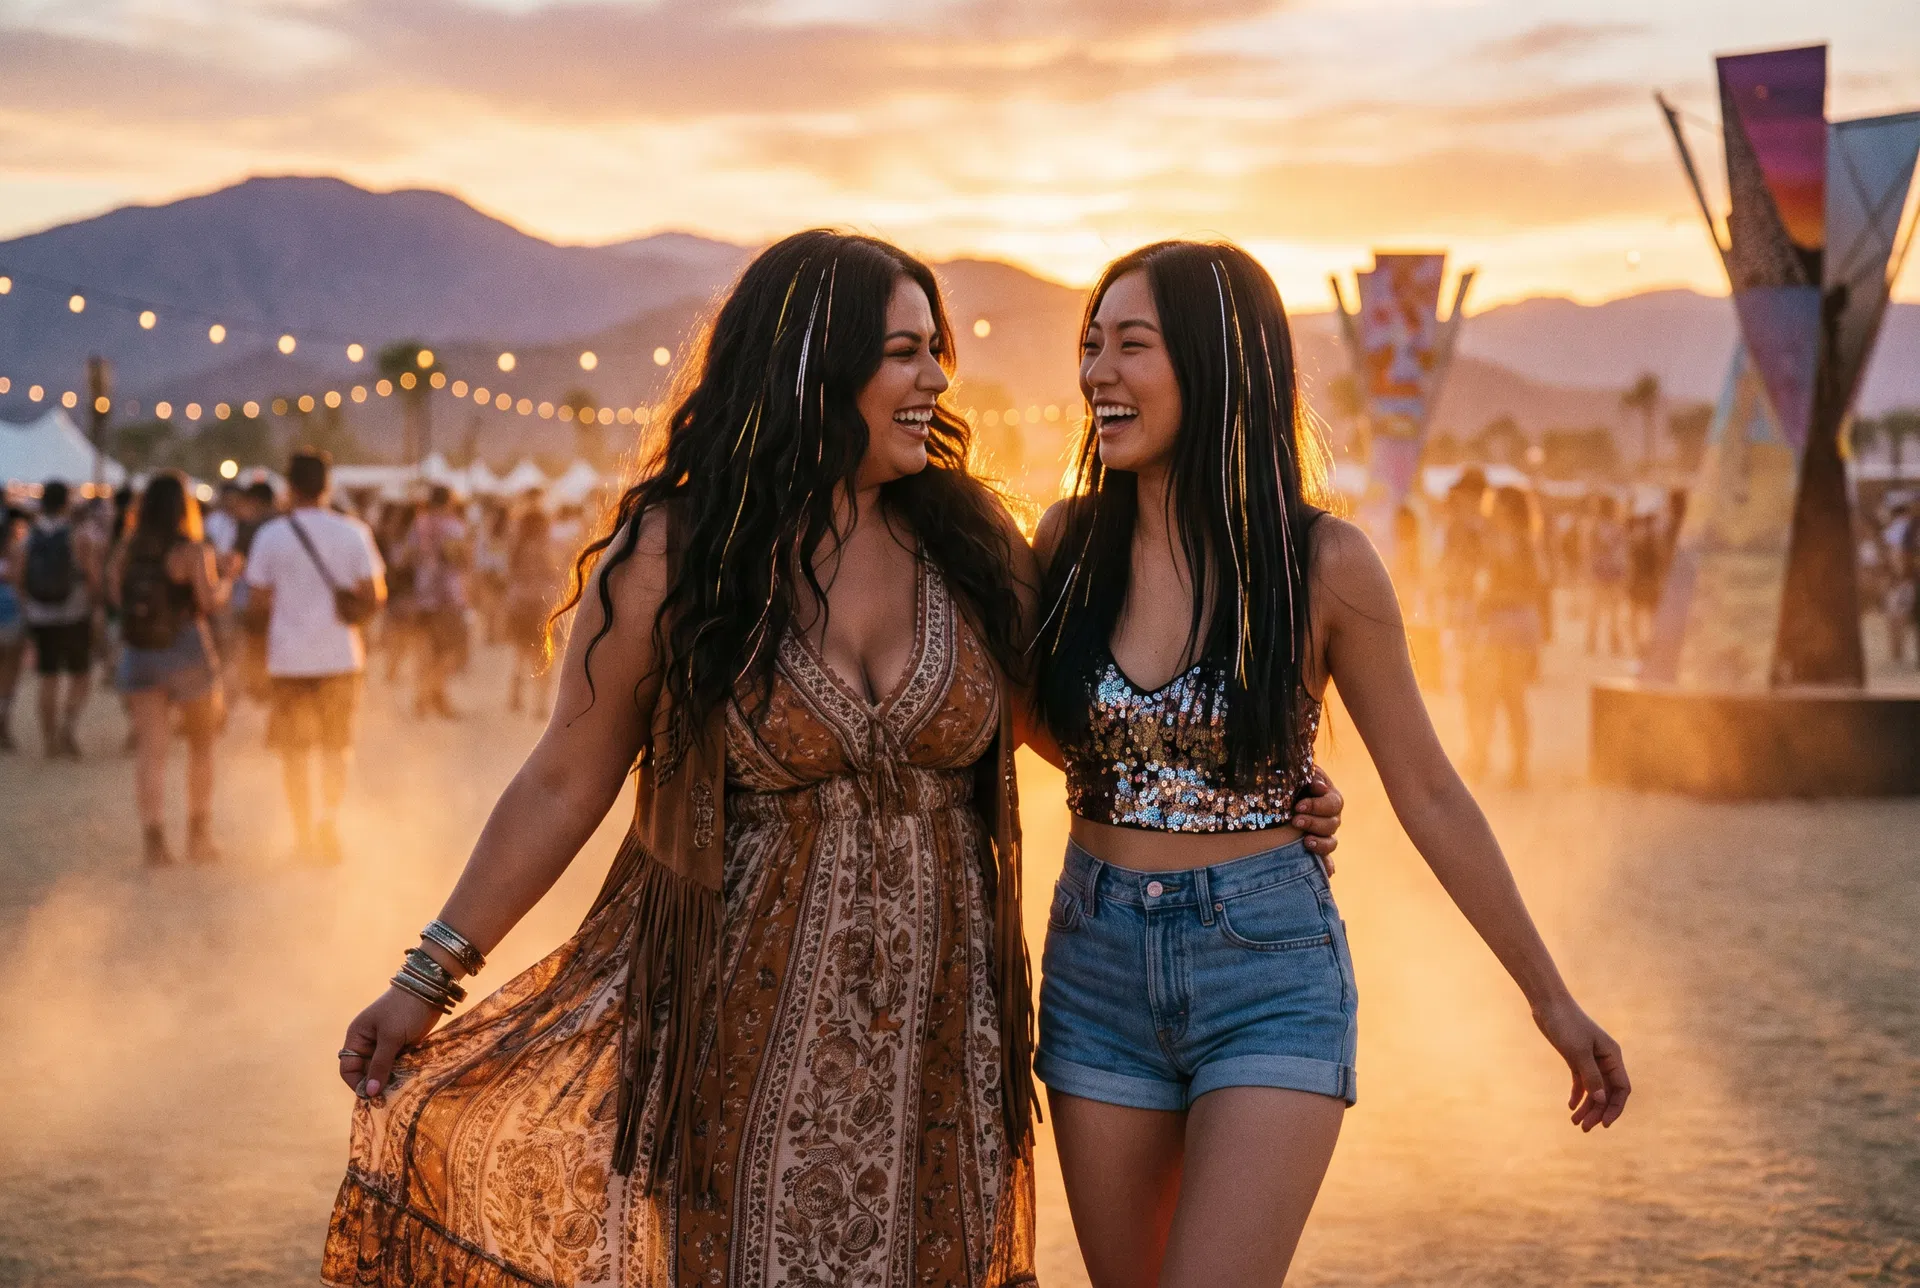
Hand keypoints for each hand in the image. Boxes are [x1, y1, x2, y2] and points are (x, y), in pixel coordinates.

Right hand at [338, 986, 441, 1099]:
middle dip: (376, 1084)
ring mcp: (386, 1045)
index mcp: (357, 1037)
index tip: (371, 1096)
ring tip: (400, 1090)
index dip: (357, 1083)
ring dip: (390, 1080)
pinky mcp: (402, 1046)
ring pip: (383, 1071)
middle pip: (366, 1072)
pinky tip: (409, 1080)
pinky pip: (397, 1066)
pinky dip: (402, 1073)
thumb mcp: (391, 1037)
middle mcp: (368, 1042)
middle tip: (389, 1097)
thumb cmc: (405, 1009)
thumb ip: (380, 1064)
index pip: (348, 1067)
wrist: (430, 990)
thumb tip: (369, 1092)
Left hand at [1291, 767, 1344, 871]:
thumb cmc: (1286, 781)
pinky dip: (1327, 866)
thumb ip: (1307, 776)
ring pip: (1331, 842)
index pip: (1332, 803)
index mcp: (1328, 796)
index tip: (1299, 806)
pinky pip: (1327, 860)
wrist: (1274, 794)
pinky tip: (1327, 873)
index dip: (1318, 805)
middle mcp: (1330, 816)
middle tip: (1295, 820)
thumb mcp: (1295, 775)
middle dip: (1314, 822)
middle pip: (1332, 823)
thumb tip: (1319, 787)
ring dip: (1319, 843)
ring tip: (1305, 841)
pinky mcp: (1317, 847)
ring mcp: (1325, 833)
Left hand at [1533, 995, 1629, 1130]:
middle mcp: (1605, 1059)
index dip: (1615, 1108)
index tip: (1604, 1124)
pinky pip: (1581, 1081)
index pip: (1621, 1089)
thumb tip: (1601, 1101)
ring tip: (1575, 1123)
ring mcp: (1591, 1059)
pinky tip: (1571, 1107)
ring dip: (1586, 1106)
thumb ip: (1591, 1077)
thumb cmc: (1565, 1024)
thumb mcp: (1578, 1052)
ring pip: (1594, 1089)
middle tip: (1584, 1129)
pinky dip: (1577, 1094)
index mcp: (1612, 1056)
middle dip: (1597, 1111)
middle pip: (1607, 1092)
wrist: (1548, 1004)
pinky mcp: (1576, 1057)